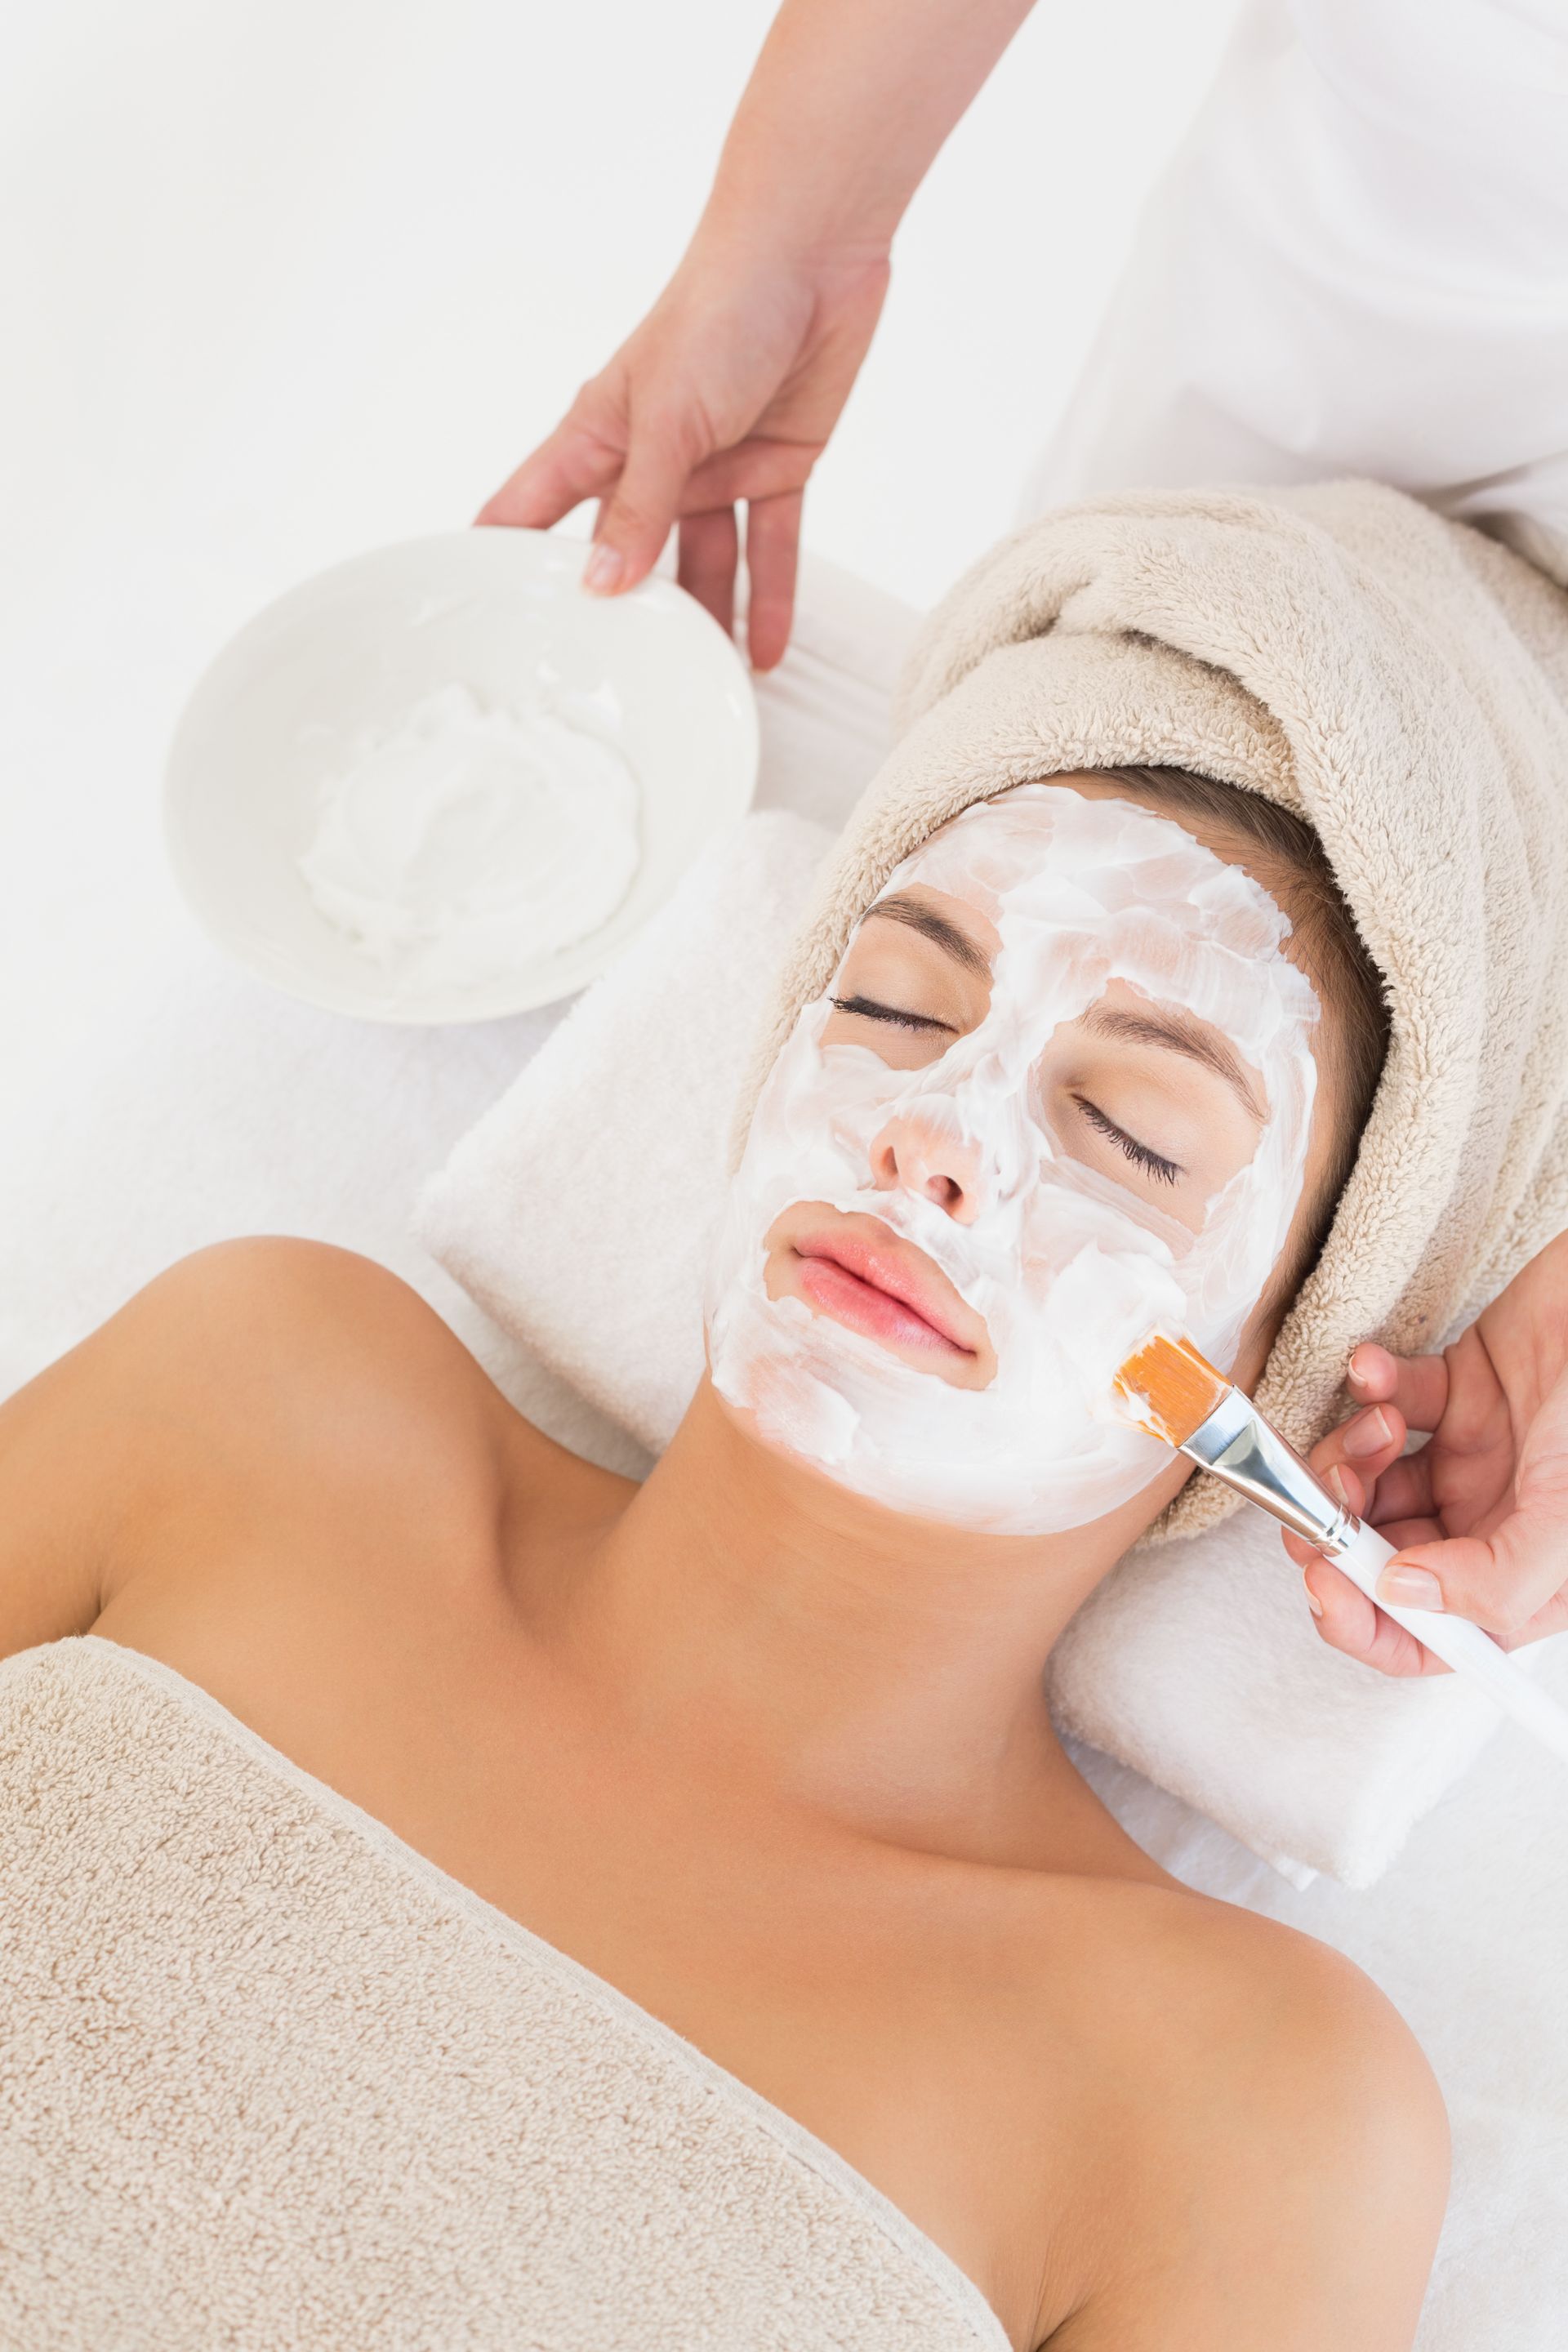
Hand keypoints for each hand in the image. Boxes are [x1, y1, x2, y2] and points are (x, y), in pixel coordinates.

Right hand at [476, 233, 888, 669]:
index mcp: (597, 437)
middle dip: (613, 613)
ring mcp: (712, 470)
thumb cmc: (719, 310)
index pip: (530, 509)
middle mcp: (648, 461)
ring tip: (693, 687)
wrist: (813, 257)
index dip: (501, 561)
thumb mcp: (665, 420)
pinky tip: (766, 655)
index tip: (480, 624)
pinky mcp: (773, 470)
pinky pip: (768, 551)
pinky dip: (771, 600)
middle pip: (619, 553)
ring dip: (701, 622)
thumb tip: (600, 585)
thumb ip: (637, 507)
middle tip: (600, 684)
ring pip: (700, 564)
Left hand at [1284, 1231, 1567, 1673]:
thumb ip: (1498, 1578)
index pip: (1433, 1638)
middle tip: (1327, 1494)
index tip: (1324, 1582)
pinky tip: (1374, 1368)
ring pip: (1370, 1481)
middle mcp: (1494, 1523)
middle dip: (1341, 1530)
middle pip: (1382, 1555)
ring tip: (1379, 1424)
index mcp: (1528, 1574)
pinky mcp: (1456, 1391)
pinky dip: (1365, 1387)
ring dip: (1350, 1456)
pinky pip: (1384, 1401)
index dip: (1367, 1625)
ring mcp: (1472, 1457)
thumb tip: (1406, 1596)